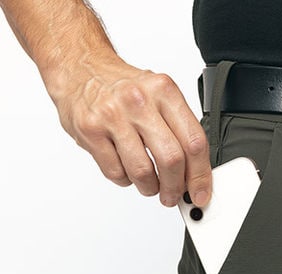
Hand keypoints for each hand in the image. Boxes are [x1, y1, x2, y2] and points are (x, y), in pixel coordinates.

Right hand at [48, 56, 210, 206]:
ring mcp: (112, 116)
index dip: (201, 175)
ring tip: (149, 185)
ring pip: (142, 172)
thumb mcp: (160, 96)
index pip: (194, 142)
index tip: (200, 193)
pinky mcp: (90, 131)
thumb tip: (195, 173)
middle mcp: (139, 101)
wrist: (79, 68)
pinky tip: (126, 169)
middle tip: (173, 196)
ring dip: (150, 188)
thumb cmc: (124, 88)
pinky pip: (116, 173)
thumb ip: (179, 131)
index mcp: (164, 92)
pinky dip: (126, 180)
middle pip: (171, 160)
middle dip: (175, 188)